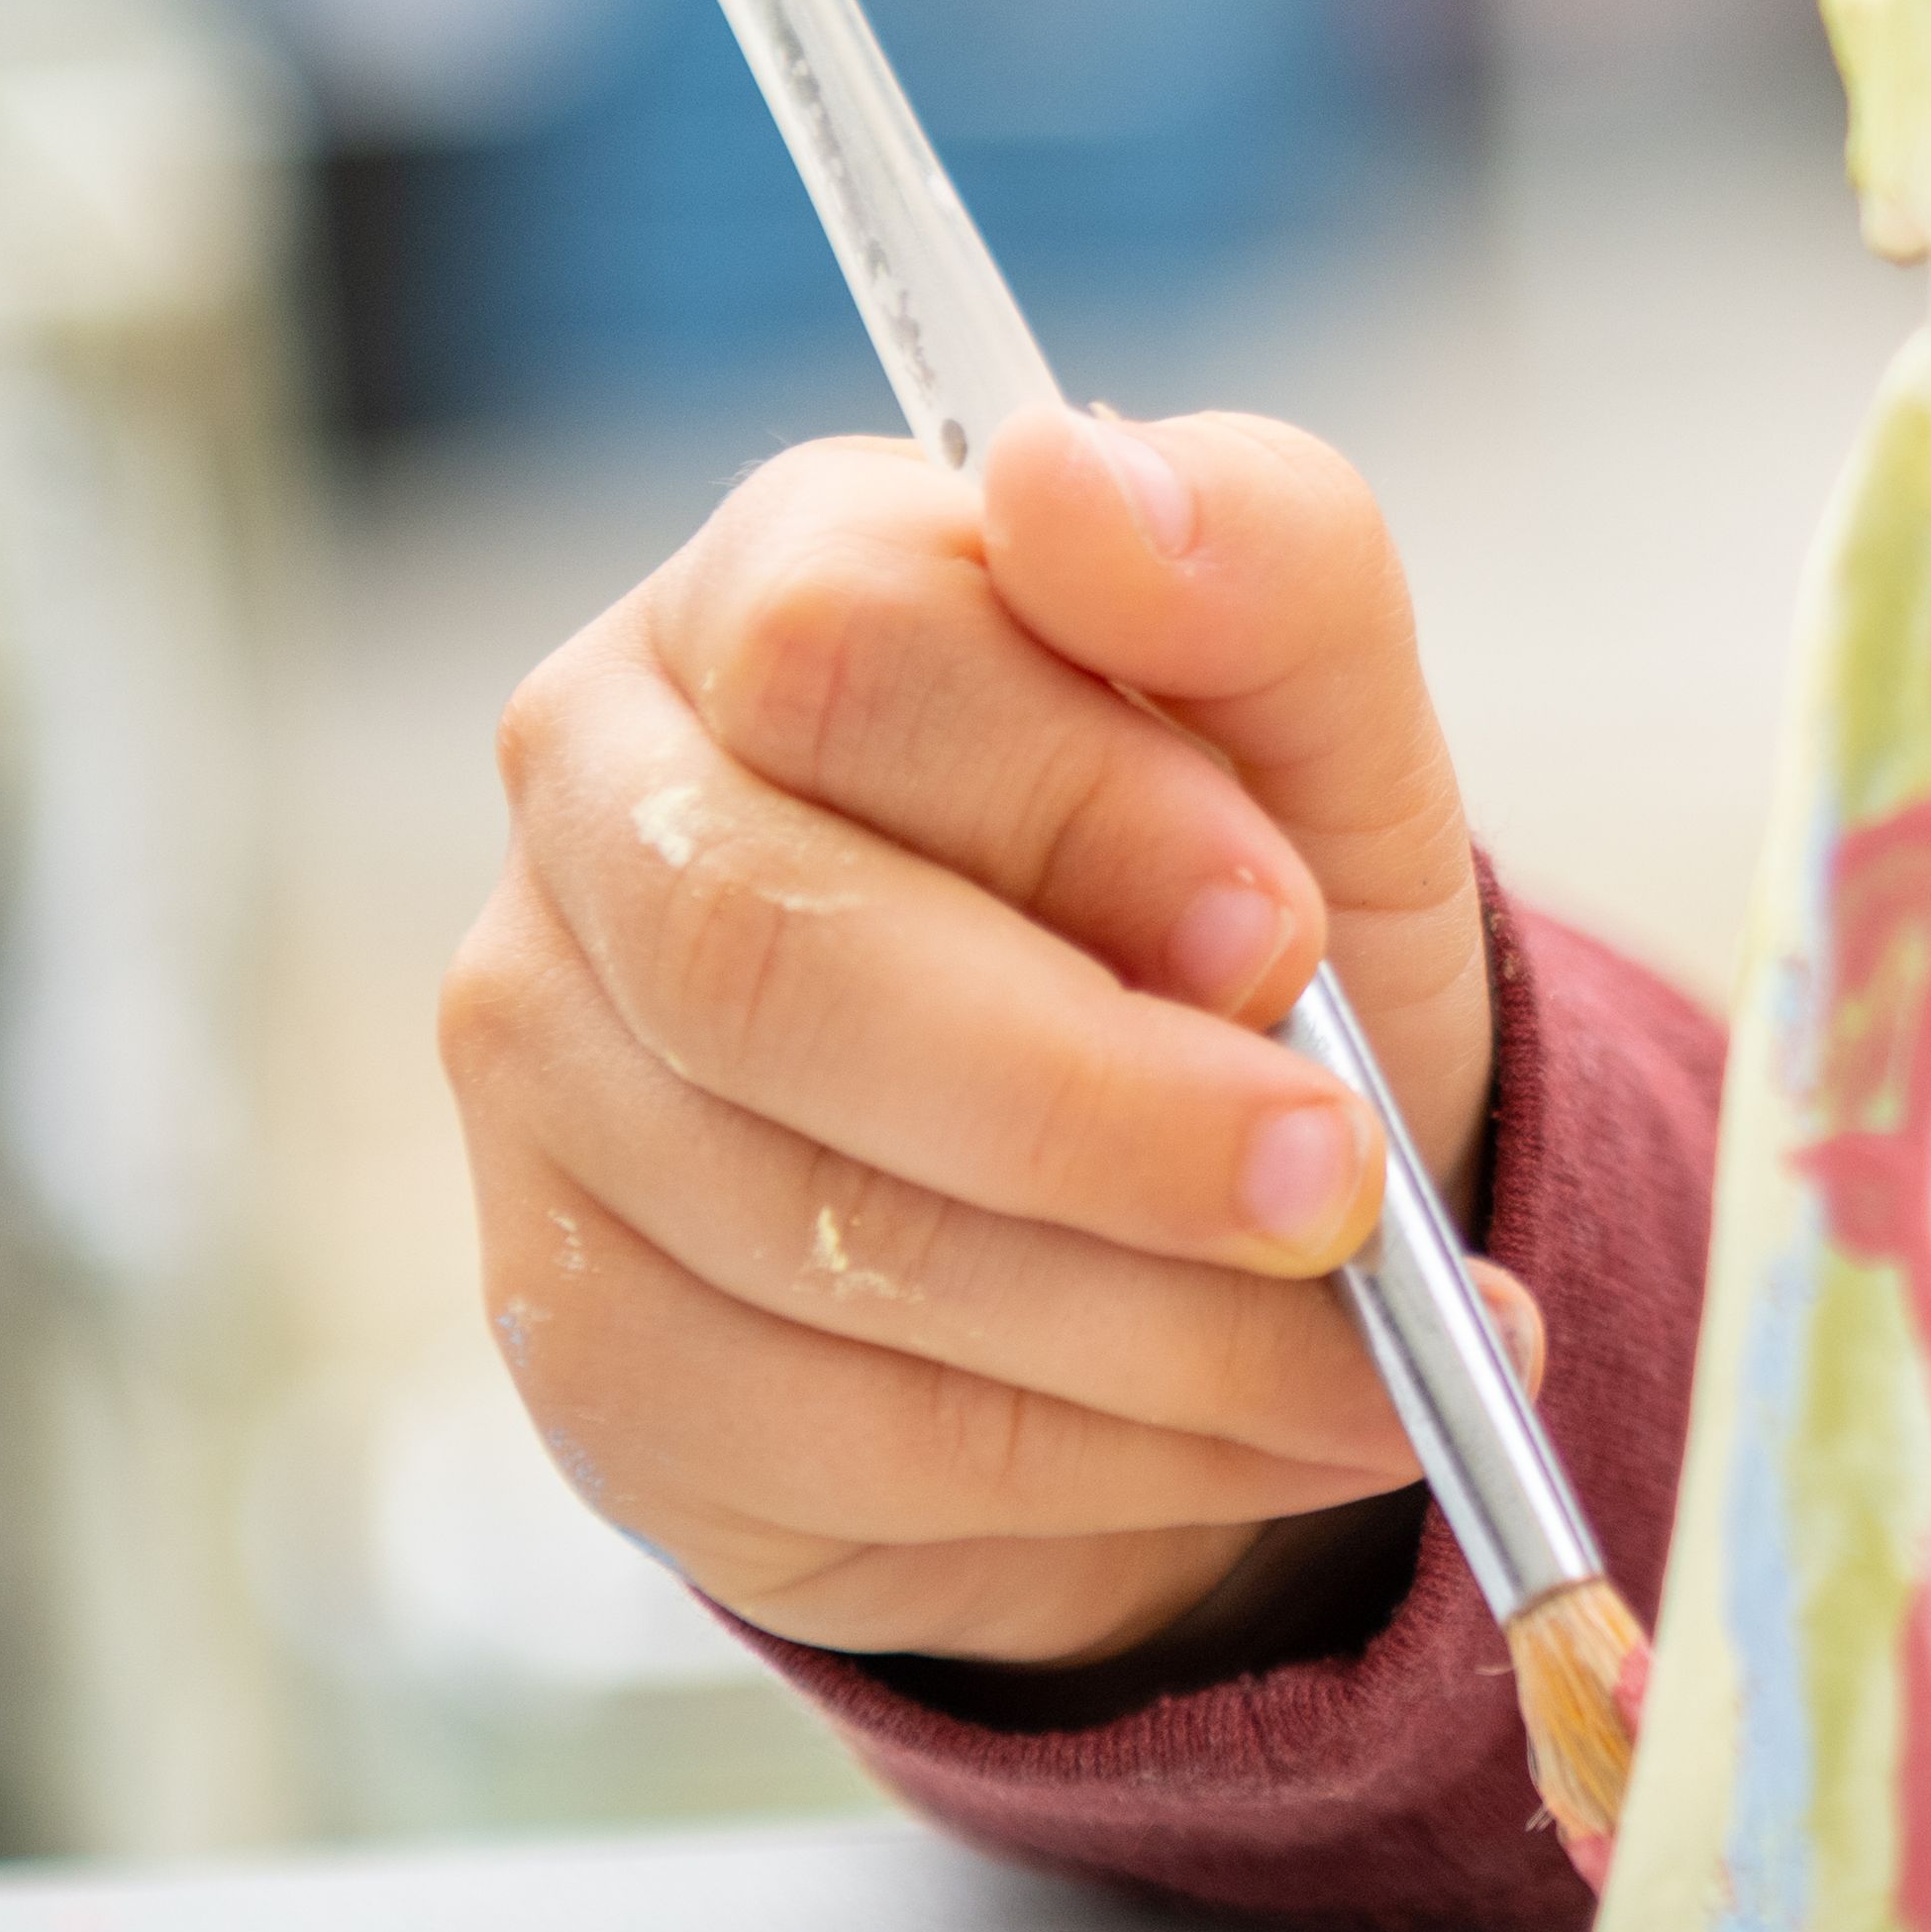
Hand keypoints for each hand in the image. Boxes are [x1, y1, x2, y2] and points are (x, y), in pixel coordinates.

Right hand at [441, 407, 1498, 1668]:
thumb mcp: (1334, 731)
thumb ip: (1259, 559)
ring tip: (1380, 1343)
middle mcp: (602, 814)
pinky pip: (827, 1429)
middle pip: (764, 955)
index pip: (838, 646)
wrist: (1239, 1198)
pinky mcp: (585, 1335)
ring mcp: (551, 1082)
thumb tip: (1072, 476)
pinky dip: (1103, 1455)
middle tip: (1343, 1185)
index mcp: (771, 591)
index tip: (1285, 927)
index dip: (1076, 802)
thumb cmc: (1258, 907)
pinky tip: (1270, 1423)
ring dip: (1152, 1318)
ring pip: (811, 1225)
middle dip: (1097, 1104)